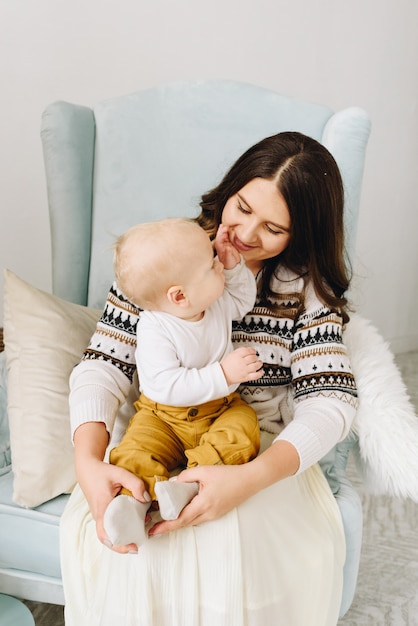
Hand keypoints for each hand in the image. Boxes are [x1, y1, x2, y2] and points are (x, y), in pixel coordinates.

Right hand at [76, 455, 149, 553]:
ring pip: (107, 533)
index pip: (105, 533)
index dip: (118, 544)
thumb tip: (146, 499)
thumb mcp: (120, 473)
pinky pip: (108, 526)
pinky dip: (118, 529)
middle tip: (136, 547)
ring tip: (136, 535)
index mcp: (102, 507)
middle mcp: (98, 514)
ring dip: (120, 537)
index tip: (132, 547)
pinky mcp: (101, 512)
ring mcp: (98, 515)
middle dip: (121, 546)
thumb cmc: (102, 472)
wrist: (87, 469)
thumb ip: (135, 484)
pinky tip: (131, 524)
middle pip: (107, 538)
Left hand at [148, 441, 299, 537]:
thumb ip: (186, 477)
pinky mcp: (218, 513)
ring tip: (164, 520)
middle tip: (153, 528)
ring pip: (192, 522)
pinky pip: (199, 518)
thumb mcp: (204, 471)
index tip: (153, 531)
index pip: (180, 519)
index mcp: (204, 504)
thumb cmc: (228, 474)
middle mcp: (209, 513)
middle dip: (168, 527)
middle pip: (184, 524)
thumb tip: (173, 483)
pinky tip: (182, 511)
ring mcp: (214, 515)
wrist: (250, 480)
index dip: (165, 526)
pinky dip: (188, 517)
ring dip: (178, 522)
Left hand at [214, 223, 240, 268]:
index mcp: (220, 249)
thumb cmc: (229, 263)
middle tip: (223, 225)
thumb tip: (228, 248)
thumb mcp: (229, 259)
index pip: (219, 240)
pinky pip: (227, 237)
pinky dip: (227, 233)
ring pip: (223, 236)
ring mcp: (224, 244)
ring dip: (223, 230)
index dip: (221, 235)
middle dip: (221, 231)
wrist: (233, 266)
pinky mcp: (228, 244)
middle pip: (220, 237)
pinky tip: (228, 229)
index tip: (224, 231)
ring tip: (224, 225)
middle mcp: (221, 246)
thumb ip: (228, 253)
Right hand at [221, 347, 263, 384]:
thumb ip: (241, 350)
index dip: (253, 350)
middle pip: (253, 357)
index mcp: (237, 356)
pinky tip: (261, 371)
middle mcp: (241, 363)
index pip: (248, 351)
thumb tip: (250, 349)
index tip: (254, 352)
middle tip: (255, 357)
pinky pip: (255, 375)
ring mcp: (244, 370)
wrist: (223, 375)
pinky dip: (260, 373)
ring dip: (259, 363)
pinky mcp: (246, 377)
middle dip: (256, 357)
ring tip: (259, 362)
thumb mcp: (232, 354)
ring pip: (256, 365)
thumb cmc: (228, 365)